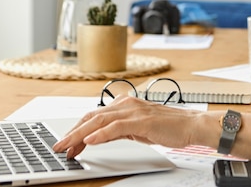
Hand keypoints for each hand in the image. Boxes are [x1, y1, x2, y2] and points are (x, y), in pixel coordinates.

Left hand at [53, 96, 199, 158]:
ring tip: (68, 145)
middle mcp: (128, 104)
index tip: (66, 142)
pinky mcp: (142, 121)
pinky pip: (117, 127)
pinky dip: (101, 133)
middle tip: (59, 146)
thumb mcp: (138, 129)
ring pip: (100, 121)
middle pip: (92, 117)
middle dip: (73, 132)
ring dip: (81, 134)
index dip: (77, 129)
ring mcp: (135, 111)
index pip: (95, 116)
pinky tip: (91, 140)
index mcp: (126, 105)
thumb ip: (118, 130)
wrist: (191, 125)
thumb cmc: (169, 127)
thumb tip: (98, 137)